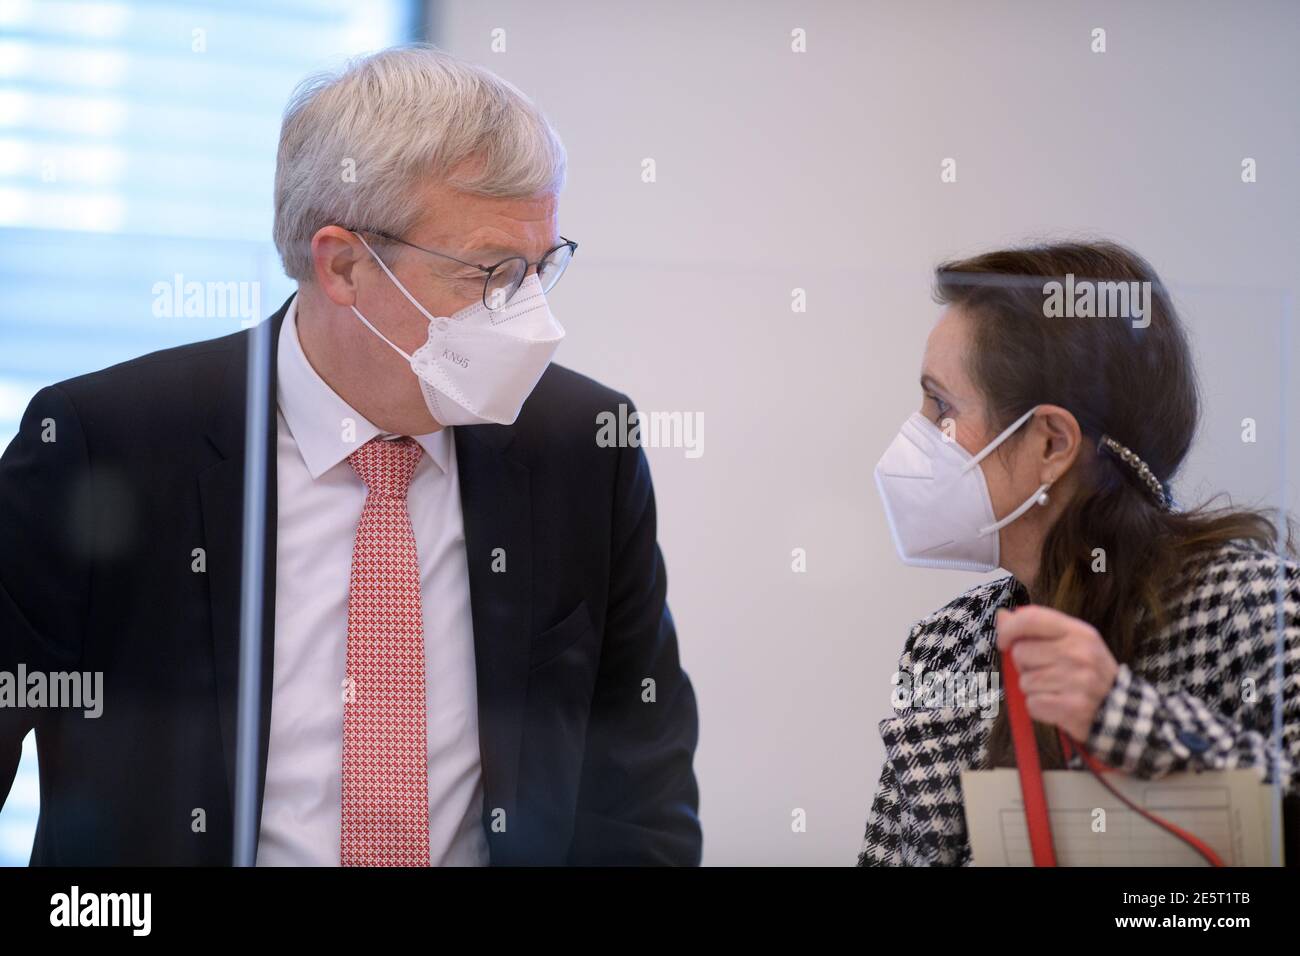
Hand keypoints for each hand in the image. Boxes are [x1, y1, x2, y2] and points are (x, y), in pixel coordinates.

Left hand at [995, 604, 1119, 742]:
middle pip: (1021, 652)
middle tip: (1045, 672)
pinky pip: (1032, 704)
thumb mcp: (1071, 642)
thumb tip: (1002, 616)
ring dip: (1033, 689)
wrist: (1119, 709)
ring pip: (1024, 681)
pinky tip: (1056, 704)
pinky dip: (1038, 708)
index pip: (1031, 618)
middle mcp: (1079, 653)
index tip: (1004, 642)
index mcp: (1078, 632)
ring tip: (1055, 689)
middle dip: (1024, 665)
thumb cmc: (1087, 672)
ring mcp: (1078, 681)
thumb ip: (1037, 628)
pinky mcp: (1072, 707)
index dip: (1009, 628)